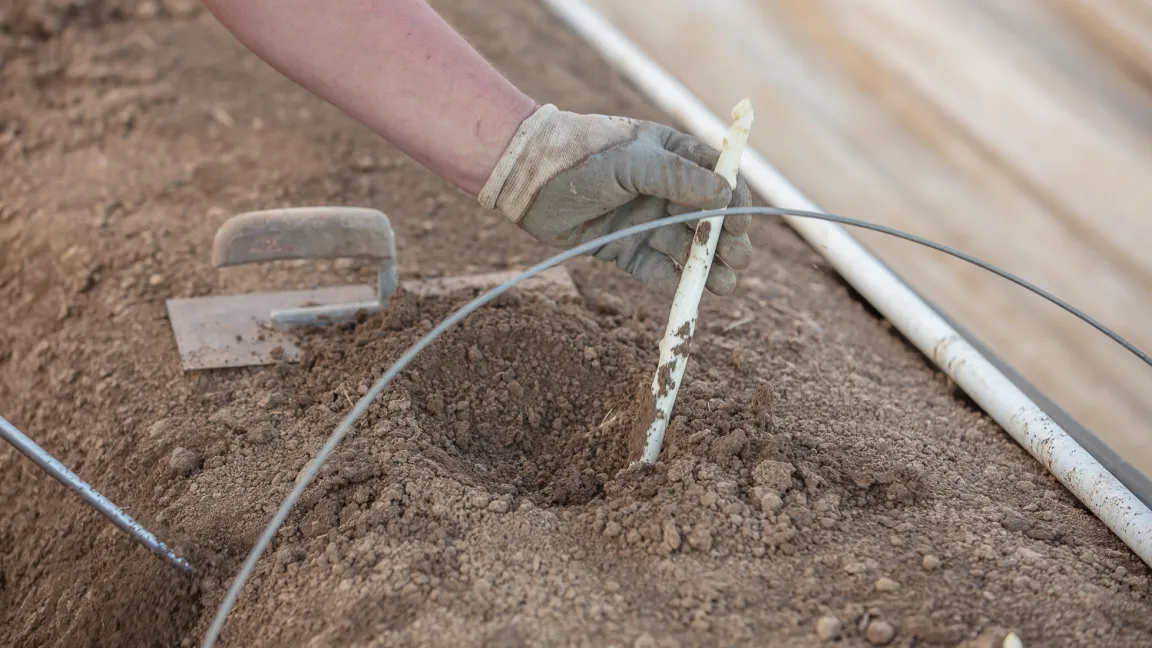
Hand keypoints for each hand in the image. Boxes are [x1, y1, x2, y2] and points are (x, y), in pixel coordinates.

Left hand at [479, 104, 752, 295]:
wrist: (527, 180)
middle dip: (726, 241)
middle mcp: (666, 191)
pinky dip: (673, 281)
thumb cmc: (582, 157)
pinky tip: (688, 290)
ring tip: (723, 284)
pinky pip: (657, 270)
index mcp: (674, 157)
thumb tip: (726, 194)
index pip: (720, 180)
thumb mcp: (632, 161)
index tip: (741, 223)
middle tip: (736, 259)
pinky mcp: (625, 250)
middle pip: (710, 220)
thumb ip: (678, 177)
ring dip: (707, 266)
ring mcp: (646, 222)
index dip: (735, 202)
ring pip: (687, 249)